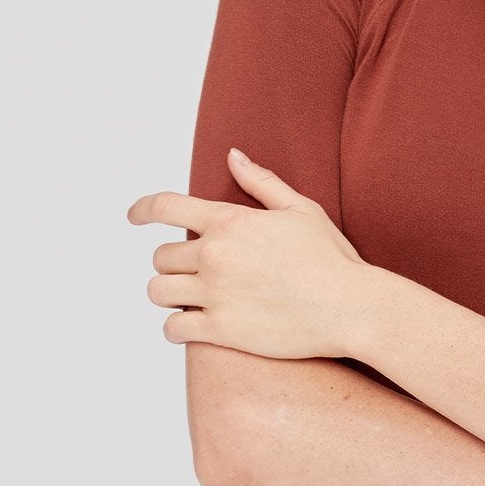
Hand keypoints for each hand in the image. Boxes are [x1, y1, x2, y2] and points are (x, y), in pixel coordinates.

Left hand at [126, 147, 374, 359]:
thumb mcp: (301, 209)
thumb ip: (261, 182)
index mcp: (230, 221)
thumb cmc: (331, 259)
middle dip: (173, 263)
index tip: (133, 216)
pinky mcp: (221, 330)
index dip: (141, 209)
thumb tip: (233, 155)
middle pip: (161, 256)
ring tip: (188, 298)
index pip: (165, 206)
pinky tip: (191, 326)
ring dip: (168, 293)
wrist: (351, 308)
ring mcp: (215, 294)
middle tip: (196, 272)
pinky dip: (176, 327)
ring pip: (159, 291)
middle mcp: (215, 255)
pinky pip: (173, 328)